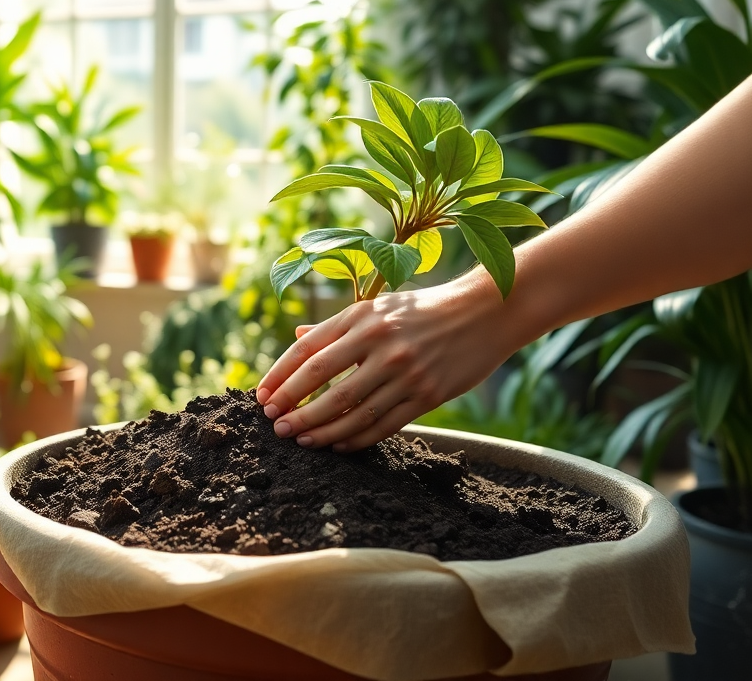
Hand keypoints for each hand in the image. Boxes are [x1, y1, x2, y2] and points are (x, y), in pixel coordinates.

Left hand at [255, 270, 524, 450]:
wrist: (488, 313)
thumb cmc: (426, 309)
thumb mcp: (380, 307)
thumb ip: (337, 326)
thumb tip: (297, 339)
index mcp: (362, 317)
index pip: (308, 350)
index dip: (280, 376)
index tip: (263, 397)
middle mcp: (380, 342)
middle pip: (323, 383)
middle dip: (293, 408)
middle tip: (275, 425)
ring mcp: (404, 371)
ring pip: (351, 410)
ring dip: (320, 429)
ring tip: (300, 439)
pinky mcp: (427, 395)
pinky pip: (382, 424)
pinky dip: (355, 438)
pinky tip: (337, 444)